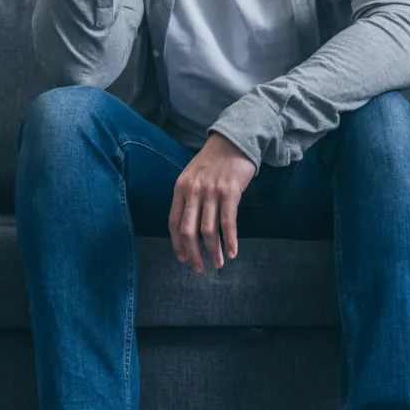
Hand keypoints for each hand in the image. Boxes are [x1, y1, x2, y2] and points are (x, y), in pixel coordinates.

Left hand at [169, 133, 257, 272]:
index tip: (183, 259)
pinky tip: (233, 252)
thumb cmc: (214, 160)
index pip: (174, 222)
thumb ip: (188, 196)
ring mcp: (212, 192)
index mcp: (181, 188)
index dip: (177, 244)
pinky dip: (231, 241)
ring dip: (214, 251)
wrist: (234, 140)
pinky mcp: (230, 192)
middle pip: (189, 231)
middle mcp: (193, 191)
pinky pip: (228, 223)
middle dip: (194, 254)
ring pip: (209, 230)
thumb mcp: (192, 175)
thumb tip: (188, 225)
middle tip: (199, 269)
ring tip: (219, 264)